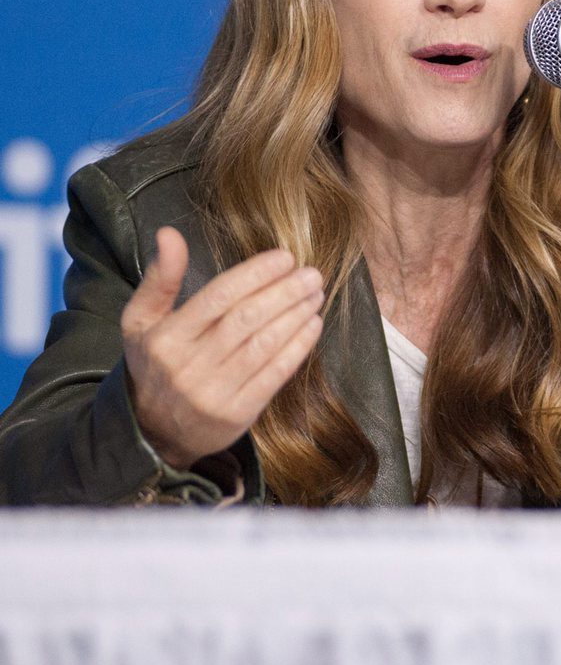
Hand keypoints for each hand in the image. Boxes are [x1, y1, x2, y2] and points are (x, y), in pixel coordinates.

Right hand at [122, 227, 324, 469]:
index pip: (218, 298)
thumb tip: (170, 232)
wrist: (151, 431)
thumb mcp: (140, 320)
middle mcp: (189, 366)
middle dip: (284, 293)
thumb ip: (160, 277)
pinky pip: (273, 375)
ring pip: (264, 346)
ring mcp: (214, 393)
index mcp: (166, 337)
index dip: (256, 274)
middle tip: (311, 274)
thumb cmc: (154, 363)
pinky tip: (312, 326)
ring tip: (315, 295)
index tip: (285, 257)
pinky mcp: (236, 415)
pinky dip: (297, 348)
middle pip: (246, 320)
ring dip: (296, 316)